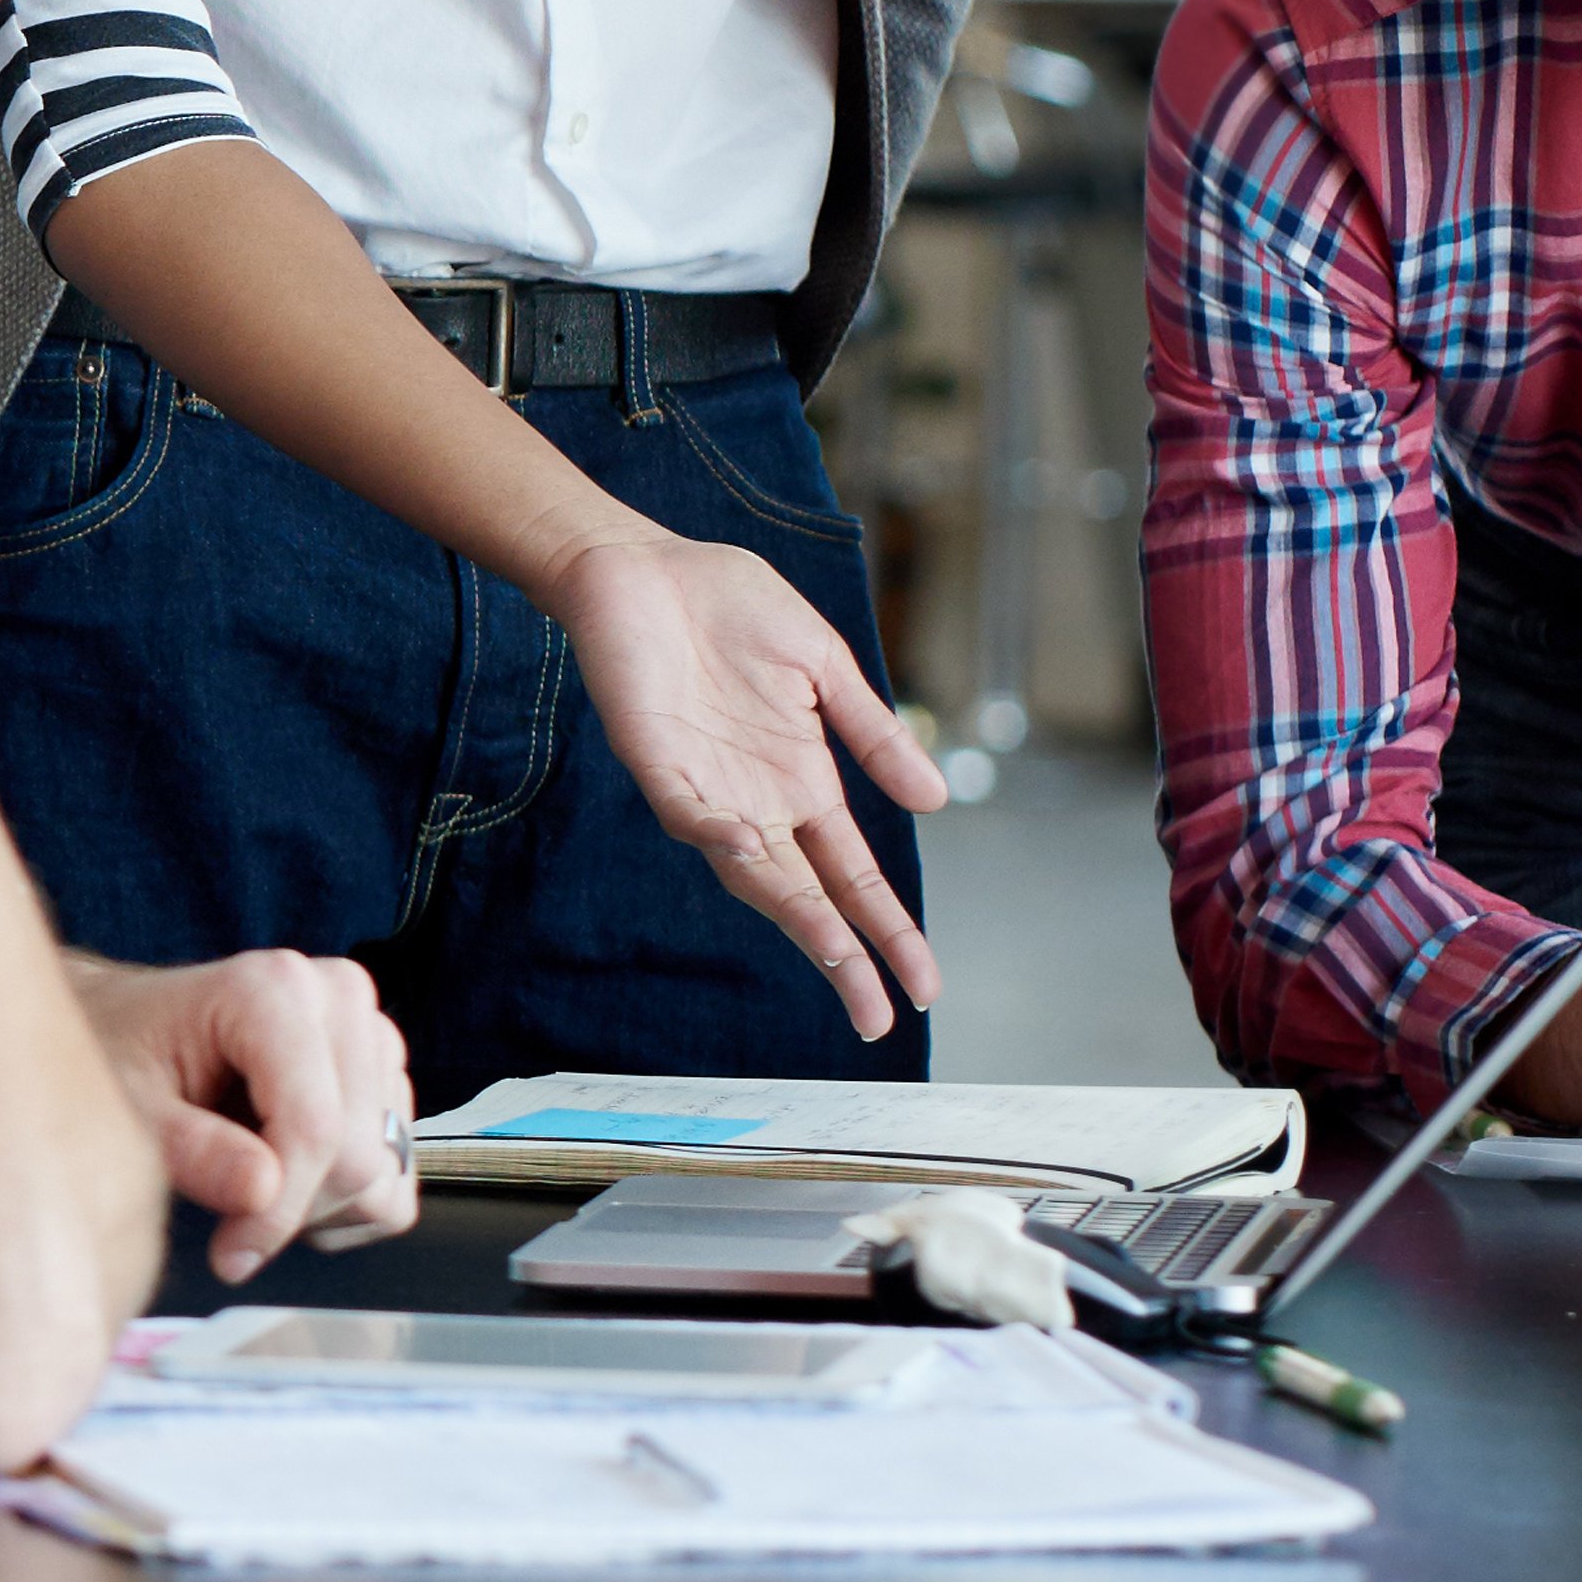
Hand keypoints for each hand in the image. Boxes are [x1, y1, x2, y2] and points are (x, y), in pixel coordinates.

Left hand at [75, 949, 421, 1280]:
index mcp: (276, 988)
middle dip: (292, 1212)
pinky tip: (285, 1182)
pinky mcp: (387, 1078)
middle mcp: (338, 997)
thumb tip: (261, 1190)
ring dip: (317, 1211)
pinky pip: (395, 1183)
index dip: (277, 1212)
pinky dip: (345, 1208)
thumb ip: (191, 1151)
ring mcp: (372, 1036)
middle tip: (228, 1226)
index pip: (314, 1127)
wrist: (135, 1025)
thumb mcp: (130, 1107)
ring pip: (381, 1175)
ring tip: (249, 1185)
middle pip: (356, 1157)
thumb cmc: (123, 1052)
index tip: (229, 1257)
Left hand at [540, 533, 952, 1037]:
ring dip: (790, 910)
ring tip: (832, 952)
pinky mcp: (655, 759)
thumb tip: (936, 802)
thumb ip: (873, 735)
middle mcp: (755, 801)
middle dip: (845, 954)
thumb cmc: (731, 610)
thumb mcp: (824, 668)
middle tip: (879, 1016)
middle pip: (807, 894)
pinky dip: (714, 831)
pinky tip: (746, 846)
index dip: (887, 929)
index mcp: (801, 783)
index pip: (852, 874)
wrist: (645, 565)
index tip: (926, 985)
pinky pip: (685, 809)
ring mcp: (704, 786)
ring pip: (750, 870)